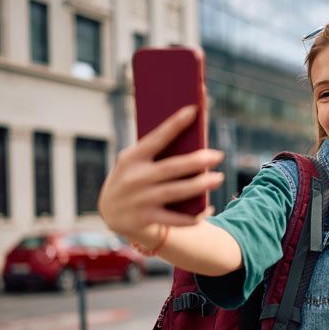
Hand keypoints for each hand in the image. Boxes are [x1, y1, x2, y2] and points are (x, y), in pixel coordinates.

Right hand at [98, 105, 223, 240]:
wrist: (109, 213)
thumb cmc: (132, 178)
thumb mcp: (134, 163)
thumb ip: (156, 154)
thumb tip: (192, 143)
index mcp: (131, 158)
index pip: (156, 138)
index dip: (175, 124)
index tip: (194, 110)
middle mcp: (134, 178)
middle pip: (172, 167)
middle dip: (197, 161)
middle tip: (218, 155)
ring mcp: (140, 200)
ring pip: (177, 191)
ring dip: (200, 185)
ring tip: (218, 177)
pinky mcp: (146, 219)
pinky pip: (176, 219)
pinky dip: (195, 215)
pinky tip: (208, 208)